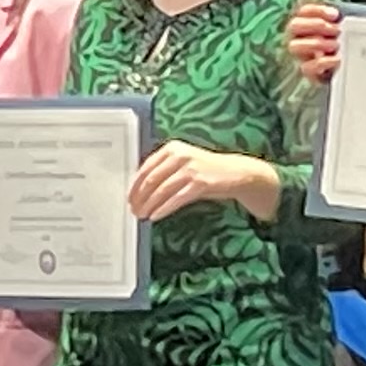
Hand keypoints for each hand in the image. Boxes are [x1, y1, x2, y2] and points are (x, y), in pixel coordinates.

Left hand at [130, 142, 275, 221]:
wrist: (236, 173)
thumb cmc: (206, 170)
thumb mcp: (183, 163)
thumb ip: (163, 171)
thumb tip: (140, 189)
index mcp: (172, 148)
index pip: (146, 167)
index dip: (135, 184)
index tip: (129, 197)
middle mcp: (180, 155)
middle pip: (151, 179)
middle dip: (139, 197)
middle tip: (133, 209)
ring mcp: (191, 169)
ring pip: (162, 190)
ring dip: (149, 205)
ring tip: (142, 215)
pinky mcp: (200, 183)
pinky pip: (176, 199)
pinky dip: (163, 209)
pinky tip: (156, 216)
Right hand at [284, 0, 341, 85]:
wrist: (351, 72)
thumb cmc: (346, 46)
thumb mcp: (344, 31)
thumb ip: (340, 21)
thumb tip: (343, 15)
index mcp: (307, 23)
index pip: (303, 11)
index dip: (318, 10)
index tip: (335, 14)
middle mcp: (299, 37)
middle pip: (294, 25)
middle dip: (315, 25)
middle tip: (335, 30)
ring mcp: (301, 55)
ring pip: (295, 46)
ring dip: (316, 43)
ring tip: (335, 45)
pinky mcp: (308, 73)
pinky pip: (307, 67)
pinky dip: (322, 62)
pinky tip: (336, 59)